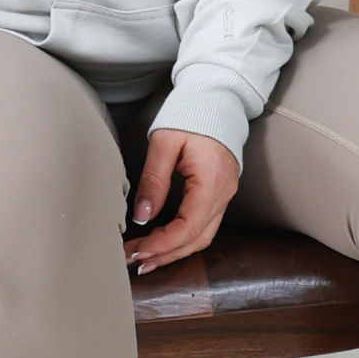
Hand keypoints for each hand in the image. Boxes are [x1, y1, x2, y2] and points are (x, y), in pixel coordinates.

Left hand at [122, 127, 240, 274]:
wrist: (216, 96)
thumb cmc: (190, 113)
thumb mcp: (164, 142)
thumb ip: (153, 180)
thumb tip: (142, 215)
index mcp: (213, 180)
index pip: (189, 227)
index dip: (162, 244)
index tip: (137, 250)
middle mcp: (224, 192)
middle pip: (197, 238)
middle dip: (165, 254)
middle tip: (134, 260)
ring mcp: (225, 194)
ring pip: (202, 236)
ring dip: (174, 250)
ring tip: (144, 258)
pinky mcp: (219, 192)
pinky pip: (204, 224)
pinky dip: (182, 237)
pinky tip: (161, 241)